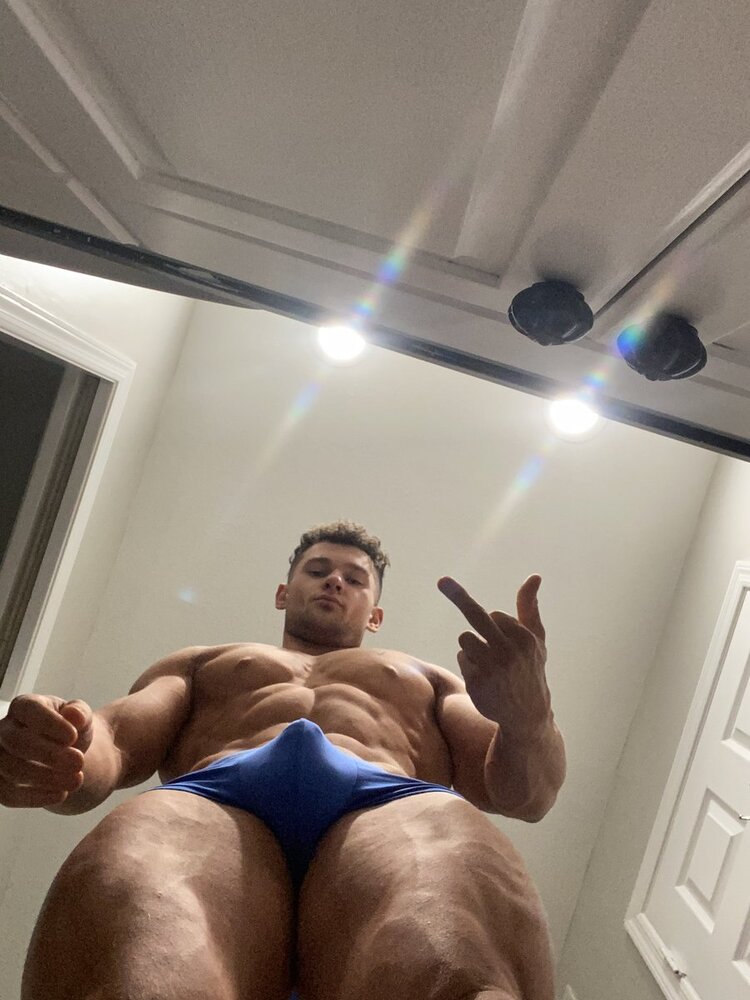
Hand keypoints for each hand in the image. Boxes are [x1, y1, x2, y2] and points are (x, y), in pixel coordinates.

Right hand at [0, 694, 92, 807]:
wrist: (67, 755)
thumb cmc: (71, 730)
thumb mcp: (82, 717)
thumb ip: (80, 713)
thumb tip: (74, 715)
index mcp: (24, 706)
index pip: (29, 710)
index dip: (49, 724)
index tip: (73, 736)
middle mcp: (5, 729)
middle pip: (16, 742)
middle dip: (49, 755)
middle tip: (78, 762)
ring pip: (11, 769)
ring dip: (45, 778)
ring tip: (76, 780)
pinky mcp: (0, 783)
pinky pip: (8, 794)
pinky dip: (35, 797)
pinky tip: (61, 794)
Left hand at [438, 574, 550, 737]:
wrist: (526, 714)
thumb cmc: (529, 670)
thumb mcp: (535, 640)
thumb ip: (530, 608)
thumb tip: (534, 576)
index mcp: (525, 638)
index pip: (494, 615)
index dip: (494, 626)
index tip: (501, 639)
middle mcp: (509, 651)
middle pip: (476, 616)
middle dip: (458, 595)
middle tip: (442, 580)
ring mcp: (492, 667)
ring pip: (465, 639)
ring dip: (471, 648)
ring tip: (489, 666)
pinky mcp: (476, 681)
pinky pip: (461, 657)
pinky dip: (468, 664)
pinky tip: (484, 680)